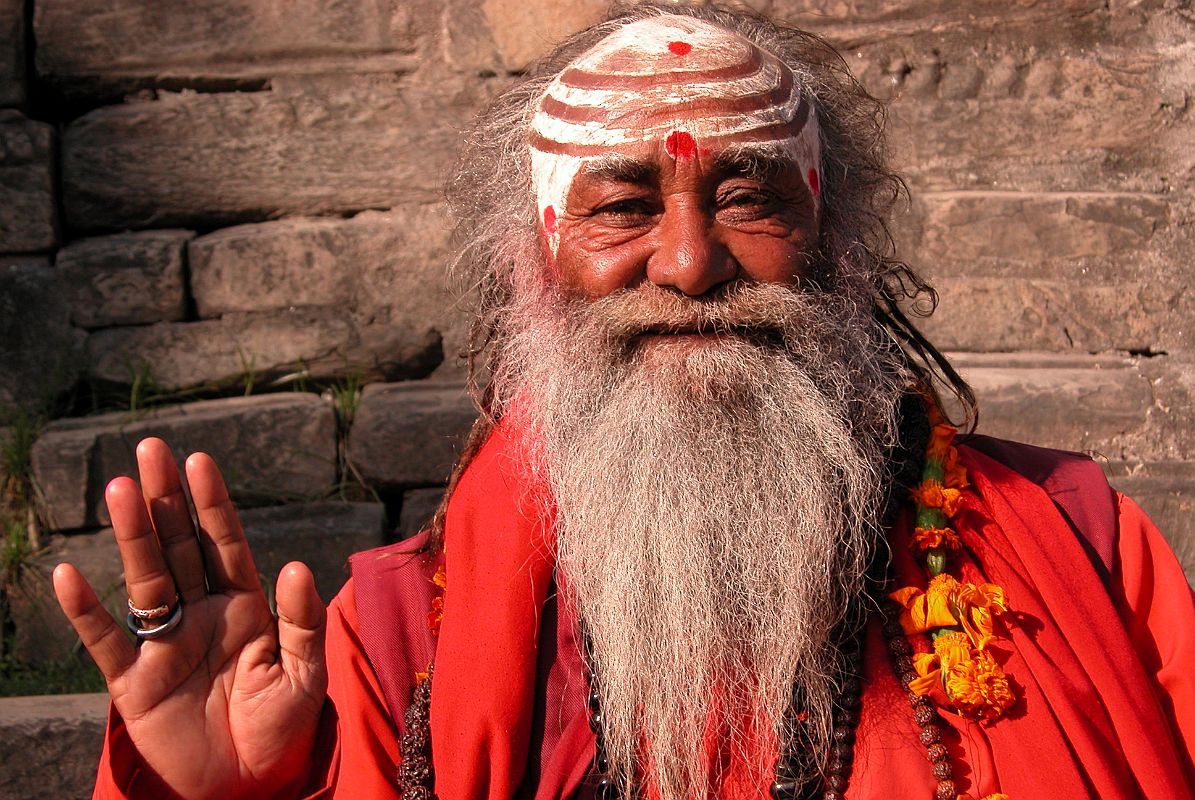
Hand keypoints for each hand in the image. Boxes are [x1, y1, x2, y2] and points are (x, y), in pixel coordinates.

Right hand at [53, 438, 327, 798]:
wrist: (247, 783)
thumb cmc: (281, 725)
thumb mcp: (304, 674)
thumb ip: (301, 621)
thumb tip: (298, 565)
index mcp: (244, 607)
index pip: (225, 544)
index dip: (212, 504)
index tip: (198, 460)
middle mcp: (201, 615)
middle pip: (179, 548)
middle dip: (166, 501)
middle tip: (150, 450)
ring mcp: (165, 644)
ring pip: (145, 580)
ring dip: (132, 537)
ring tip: (119, 489)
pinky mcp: (134, 682)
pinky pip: (105, 641)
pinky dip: (85, 611)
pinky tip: (68, 576)